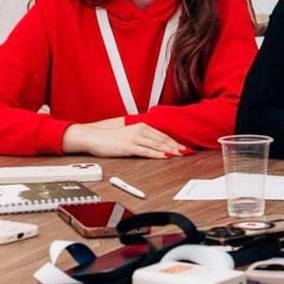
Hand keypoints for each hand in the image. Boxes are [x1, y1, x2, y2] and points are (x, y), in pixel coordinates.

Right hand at [62, 122, 187, 157]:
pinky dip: (158, 154)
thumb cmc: (111, 138)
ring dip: (171, 150)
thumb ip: (142, 138)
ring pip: (157, 145)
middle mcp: (140, 131)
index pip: (163, 135)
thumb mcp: (130, 135)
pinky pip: (146, 151)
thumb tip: (155, 145)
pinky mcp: (129, 146)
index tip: (185, 147)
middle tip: (189, 151)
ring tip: (182, 154)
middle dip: (177, 146)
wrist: (94, 137)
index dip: (176, 141)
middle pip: (163, 140)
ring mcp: (135, 138)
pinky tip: (166, 157)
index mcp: (142, 127)